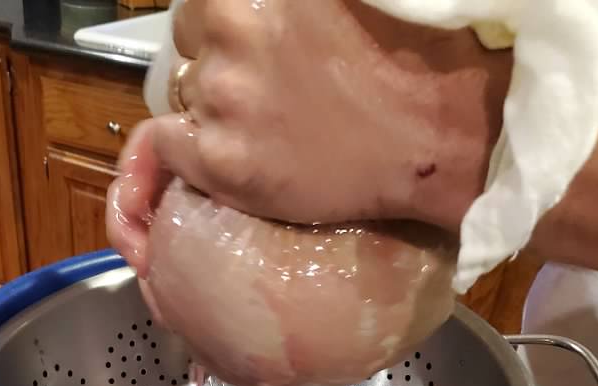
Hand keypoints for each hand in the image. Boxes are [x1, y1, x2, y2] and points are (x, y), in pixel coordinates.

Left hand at [109, 0, 509, 266]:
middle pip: (189, 37)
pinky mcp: (218, 158)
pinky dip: (186, 146)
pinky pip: (165, 143)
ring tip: (265, 121)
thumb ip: (279, 1)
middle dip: (214, 53)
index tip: (250, 37)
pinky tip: (230, 150)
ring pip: (184, 92)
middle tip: (263, 81)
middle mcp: (230, 26)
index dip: (223, 17)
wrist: (432, 137)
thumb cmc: (402, 55)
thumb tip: (249, 5)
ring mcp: (220, 94)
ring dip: (211, 102)